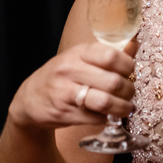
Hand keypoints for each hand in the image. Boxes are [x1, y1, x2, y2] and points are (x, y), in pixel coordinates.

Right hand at [8, 40, 137, 130]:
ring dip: (122, 108)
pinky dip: (106, 118)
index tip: (131, 72)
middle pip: (113, 82)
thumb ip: (107, 53)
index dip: (128, 65)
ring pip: (106, 102)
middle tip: (130, 93)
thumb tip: (133, 45)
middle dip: (129, 90)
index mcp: (78, 53)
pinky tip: (107, 115)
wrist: (29, 99)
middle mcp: (70, 70)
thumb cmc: (61, 76)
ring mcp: (65, 93)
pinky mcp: (65, 113)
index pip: (111, 56)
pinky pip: (96, 117)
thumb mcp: (80, 58)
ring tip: (126, 108)